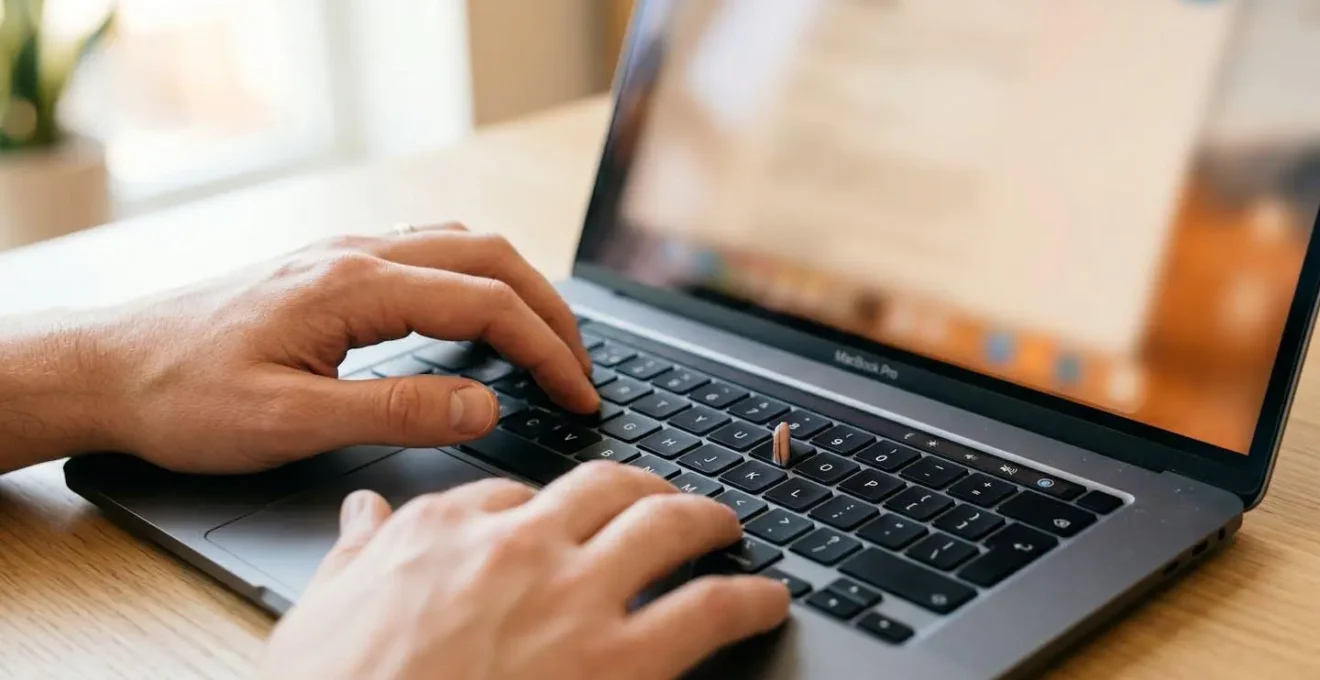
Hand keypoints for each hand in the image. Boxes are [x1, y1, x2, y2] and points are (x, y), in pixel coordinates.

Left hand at [0, 224, 597, 472]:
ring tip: (546, 342)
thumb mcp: (291, 421)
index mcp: (355, 286)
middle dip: (551, 312)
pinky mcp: (330, 268)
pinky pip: (429, 251)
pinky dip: (476, 278)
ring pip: (464, 246)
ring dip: (517, 287)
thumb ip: (397, 409)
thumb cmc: (185, 397)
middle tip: (582, 369)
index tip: (580, 394)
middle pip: (491, 259)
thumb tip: (487, 403)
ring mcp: (343, 254)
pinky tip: (476, 313)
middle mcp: (356, 254)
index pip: (487, 303)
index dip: (547, 350)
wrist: (108, 367)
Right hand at [261, 462, 791, 679]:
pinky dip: (749, 598)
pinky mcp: (622, 660)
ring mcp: (575, 597)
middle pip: (604, 487)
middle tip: (663, 500)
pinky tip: (766, 599)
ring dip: (706, 521)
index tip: (562, 517)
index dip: (546, 505)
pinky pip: (707, 609)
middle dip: (642, 488)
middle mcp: (518, 545)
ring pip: (667, 526)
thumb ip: (353, 555)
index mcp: (442, 531)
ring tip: (726, 527)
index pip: (513, 492)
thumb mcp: (320, 613)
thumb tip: (361, 515)